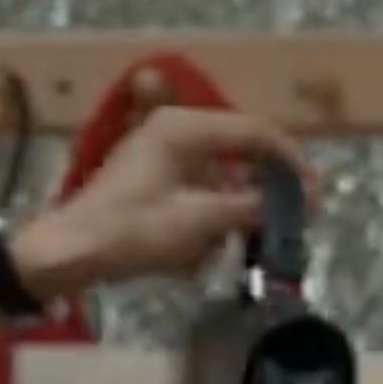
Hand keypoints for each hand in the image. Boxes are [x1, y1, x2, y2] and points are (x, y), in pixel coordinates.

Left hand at [17, 103, 321, 300]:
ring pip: (216, 177)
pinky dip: (203, 221)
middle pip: (237, 152)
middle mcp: (172, 130)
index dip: (290, 162)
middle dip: (259, 192)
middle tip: (287, 223)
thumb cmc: (131, 232)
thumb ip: (255, 208)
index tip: (316, 194)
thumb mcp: (200, 222)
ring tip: (232, 247)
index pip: (254, 131)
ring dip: (228, 213)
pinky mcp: (148, 181)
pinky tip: (196, 256)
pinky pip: (193, 194)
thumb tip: (307, 200)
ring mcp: (157, 154)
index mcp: (182, 127)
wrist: (66, 254)